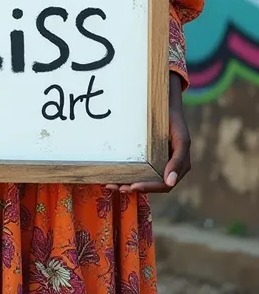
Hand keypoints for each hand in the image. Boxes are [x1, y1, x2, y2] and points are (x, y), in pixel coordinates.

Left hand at [106, 72, 190, 194]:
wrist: (165, 105)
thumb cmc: (175, 123)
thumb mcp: (181, 140)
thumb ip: (178, 161)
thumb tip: (170, 183)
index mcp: (176, 169)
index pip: (163, 185)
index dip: (149, 188)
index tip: (133, 186)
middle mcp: (164, 169)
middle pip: (149, 185)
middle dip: (133, 187)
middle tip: (117, 187)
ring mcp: (154, 163)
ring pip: (140, 178)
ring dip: (126, 183)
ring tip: (111, 185)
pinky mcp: (144, 157)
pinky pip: (135, 168)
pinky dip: (125, 173)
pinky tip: (112, 174)